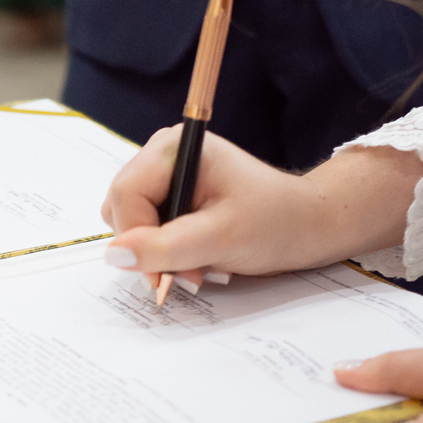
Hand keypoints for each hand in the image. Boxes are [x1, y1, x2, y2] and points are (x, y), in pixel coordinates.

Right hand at [101, 126, 417, 282]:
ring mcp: (167, 174)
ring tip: (196, 265)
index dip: (136, 239)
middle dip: (149, 247)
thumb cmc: (275, 223)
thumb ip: (164, 247)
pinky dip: (165, 250)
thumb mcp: (220, 240)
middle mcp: (165, 153)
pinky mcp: (172, 194)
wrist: (308, 225)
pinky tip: (195, 257)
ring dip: (157, 252)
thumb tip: (113, 254)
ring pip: (130, 221)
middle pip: (121, 206)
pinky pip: (146, 227)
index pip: (125, 194)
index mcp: (175, 148)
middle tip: (188, 273)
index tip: (162, 275)